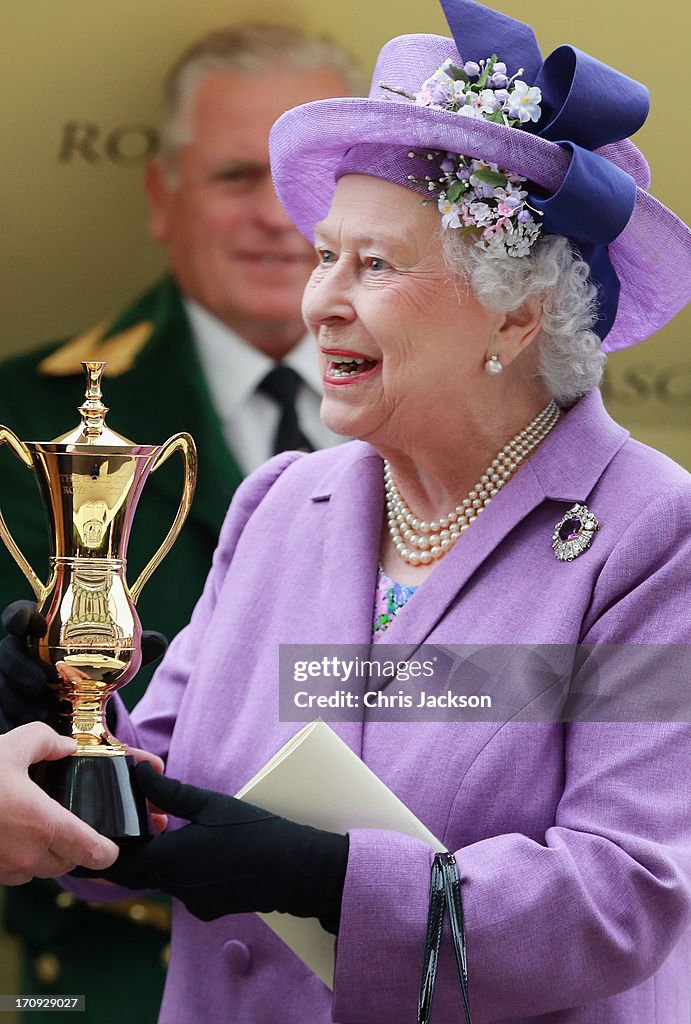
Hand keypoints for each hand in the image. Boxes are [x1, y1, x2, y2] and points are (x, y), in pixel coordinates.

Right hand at [0, 600, 168, 732]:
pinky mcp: (8, 703)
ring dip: (16, 699)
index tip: (24, 623)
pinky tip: (29, 733)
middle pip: (7, 653)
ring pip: (3, 686)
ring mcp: (10, 679)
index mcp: (38, 630)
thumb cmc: (91, 668)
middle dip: (17, 668)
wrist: (77, 701)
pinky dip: (14, 722)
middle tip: (39, 685)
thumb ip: (135, 648)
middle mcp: (19, 652)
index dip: (17, 617)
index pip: (19, 615)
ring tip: (40, 714)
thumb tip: (158, 642)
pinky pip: (3, 712)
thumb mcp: (113, 658)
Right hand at [0, 723, 118, 883]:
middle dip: (74, 850)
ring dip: (44, 857)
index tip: (110, 849)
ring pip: (37, 872)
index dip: (106, 852)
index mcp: (45, 825)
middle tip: (73, 829)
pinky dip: (18, 860)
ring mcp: (2, 869)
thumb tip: (64, 746)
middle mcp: (27, 855)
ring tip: (39, 831)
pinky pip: (11, 874)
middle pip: (66, 864)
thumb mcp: (12, 746)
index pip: (91, 851)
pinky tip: (10, 836)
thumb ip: (45, 742)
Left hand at [94, 763, 348, 932]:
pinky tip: (197, 848)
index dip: (106, 844)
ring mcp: (193, 902)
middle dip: (127, 851)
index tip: (102, 825)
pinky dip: (178, 869)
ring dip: (155, 858)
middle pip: (134, 874)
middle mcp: (176, 888)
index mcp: (170, 861)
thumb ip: (169, 793)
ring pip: (159, 880)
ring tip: (163, 827)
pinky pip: (181, 888)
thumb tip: (138, 774)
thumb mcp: (211, 804)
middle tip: (130, 823)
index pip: (118, 861)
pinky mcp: (209, 908)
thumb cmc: (255, 832)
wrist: (297, 871)